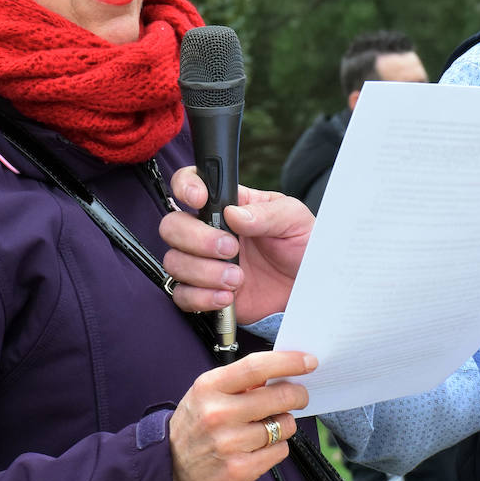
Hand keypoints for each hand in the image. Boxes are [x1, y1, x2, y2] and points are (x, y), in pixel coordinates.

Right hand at [159, 168, 313, 323]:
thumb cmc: (301, 246)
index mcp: (227, 205)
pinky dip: (202, 297)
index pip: (190, 183)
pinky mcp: (205, 292)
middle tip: (231, 249)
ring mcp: (204, 262)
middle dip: (197, 239)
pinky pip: (182, 295)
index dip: (185, 187)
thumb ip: (267, 214)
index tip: (199, 200)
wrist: (307, 288)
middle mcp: (208, 231)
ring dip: (204, 272)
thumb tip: (234, 214)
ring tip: (238, 278)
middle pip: (172, 226)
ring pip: (174, 261)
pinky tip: (227, 296)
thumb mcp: (294, 220)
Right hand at [168, 349, 314, 480]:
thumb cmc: (195, 426)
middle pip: (279, 396)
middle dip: (298, 395)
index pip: (257, 367)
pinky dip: (277, 447)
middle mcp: (218, 414)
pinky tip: (260, 447)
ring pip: (284, 425)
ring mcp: (229, 443)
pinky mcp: (240, 470)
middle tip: (300, 396)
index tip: (309, 361)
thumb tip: (281, 372)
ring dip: (284, 424)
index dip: (289, 362)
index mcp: (209, 387)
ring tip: (269, 427)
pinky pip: (279, 450)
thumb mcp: (206, 394)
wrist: (168, 472)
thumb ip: (240, 382)